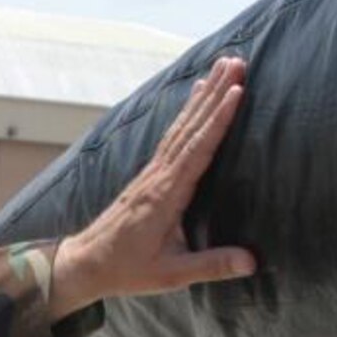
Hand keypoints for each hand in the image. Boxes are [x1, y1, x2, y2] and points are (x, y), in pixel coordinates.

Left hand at [47, 56, 255, 318]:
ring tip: (224, 64)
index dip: (217, 121)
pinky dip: (188, 112)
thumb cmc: (127, 270)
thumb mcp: (169, 275)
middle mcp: (157, 178)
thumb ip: (209, 266)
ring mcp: (151, 173)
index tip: (237, 91)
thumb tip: (251, 261)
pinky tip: (196, 93)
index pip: (196, 151)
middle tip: (238, 61)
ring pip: (181, 127)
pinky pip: (172, 136)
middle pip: (190, 128)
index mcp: (165, 197)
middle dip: (215, 94)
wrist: (85, 264)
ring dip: (204, 95)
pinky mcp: (149, 175)